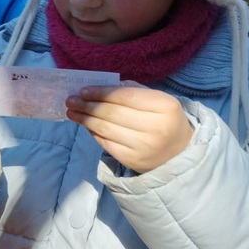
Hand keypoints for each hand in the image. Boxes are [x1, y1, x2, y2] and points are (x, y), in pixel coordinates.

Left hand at [65, 83, 191, 173]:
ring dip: (84, 119)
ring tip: (71, 111)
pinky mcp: (132, 160)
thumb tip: (99, 88)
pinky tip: (85, 124)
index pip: (125, 96)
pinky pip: (105, 143)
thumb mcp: (157, 101)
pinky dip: (92, 132)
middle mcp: (156, 127)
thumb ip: (132, 91)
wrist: (177, 153)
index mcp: (165, 107)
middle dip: (88, 105)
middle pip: (112, 113)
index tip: (83, 90)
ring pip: (105, 129)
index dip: (101, 93)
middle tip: (70, 100)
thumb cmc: (162, 120)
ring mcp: (143, 146)